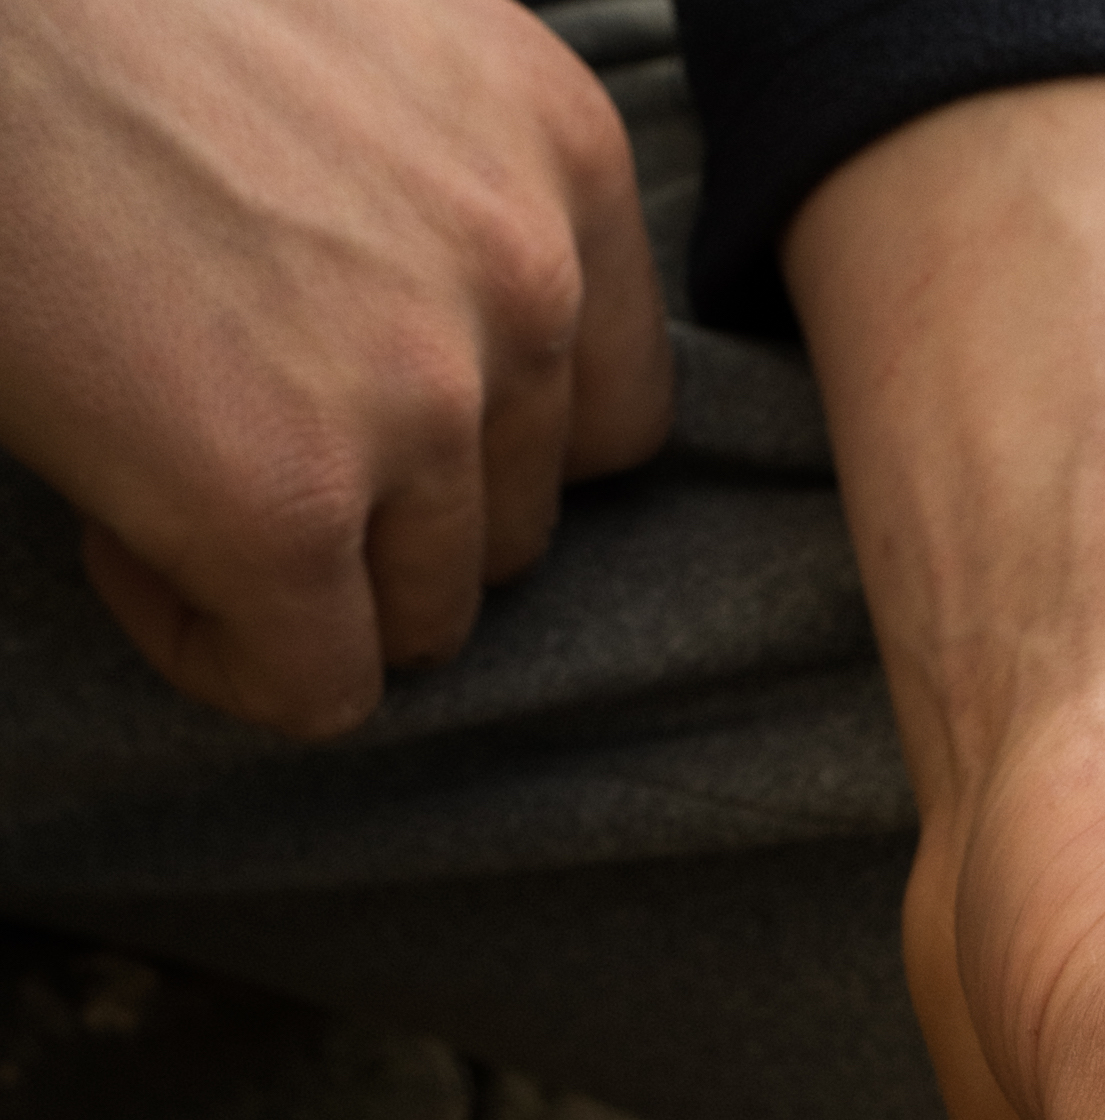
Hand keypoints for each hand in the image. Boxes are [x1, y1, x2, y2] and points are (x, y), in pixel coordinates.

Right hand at [0, 0, 669, 734]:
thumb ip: (464, 220)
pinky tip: (121, 539)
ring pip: (424, 621)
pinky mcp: (286, 502)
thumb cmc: (115, 24)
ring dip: (300, 583)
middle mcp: (525, 281)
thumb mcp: (371, 67)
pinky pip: (315, 688)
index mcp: (559, 153)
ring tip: (166, 456)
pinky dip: (219, 653)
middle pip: (513, 533)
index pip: (609, 424)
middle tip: (225, 423)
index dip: (483, 457)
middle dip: (380, 518)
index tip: (354, 412)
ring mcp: (419, 399)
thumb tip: (474, 412)